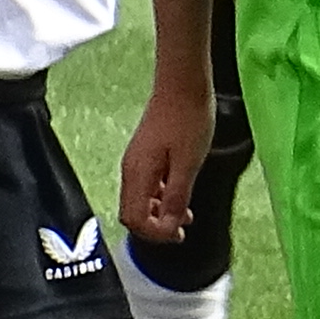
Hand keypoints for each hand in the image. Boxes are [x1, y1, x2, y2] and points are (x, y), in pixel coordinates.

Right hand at [121, 63, 211, 242]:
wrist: (183, 83)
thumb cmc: (188, 119)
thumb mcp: (188, 164)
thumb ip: (176, 196)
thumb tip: (168, 226)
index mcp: (138, 174)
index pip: (134, 219)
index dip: (154, 234)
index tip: (178, 235)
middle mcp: (131, 169)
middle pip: (132, 213)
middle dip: (155, 227)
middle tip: (181, 232)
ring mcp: (136, 161)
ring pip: (140, 200)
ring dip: (159, 213)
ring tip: (186, 216)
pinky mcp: (145, 153)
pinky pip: (146, 185)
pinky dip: (160, 197)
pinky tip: (179, 196)